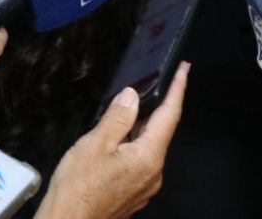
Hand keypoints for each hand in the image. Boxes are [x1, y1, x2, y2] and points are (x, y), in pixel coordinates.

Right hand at [35, 63, 189, 218]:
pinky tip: (117, 138)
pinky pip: (139, 161)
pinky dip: (132, 144)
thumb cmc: (77, 190)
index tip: (184, 69)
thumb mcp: (95, 144)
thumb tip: (132, 96)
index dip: (178, 89)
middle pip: (160, 131)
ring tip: (127, 108)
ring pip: (148, 146)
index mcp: (148, 157)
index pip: (170, 115)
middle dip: (155, 107)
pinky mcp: (133, 193)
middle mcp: (153, 173)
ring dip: (140, 126)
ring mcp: (144, 185)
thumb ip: (118, 117)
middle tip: (151, 83)